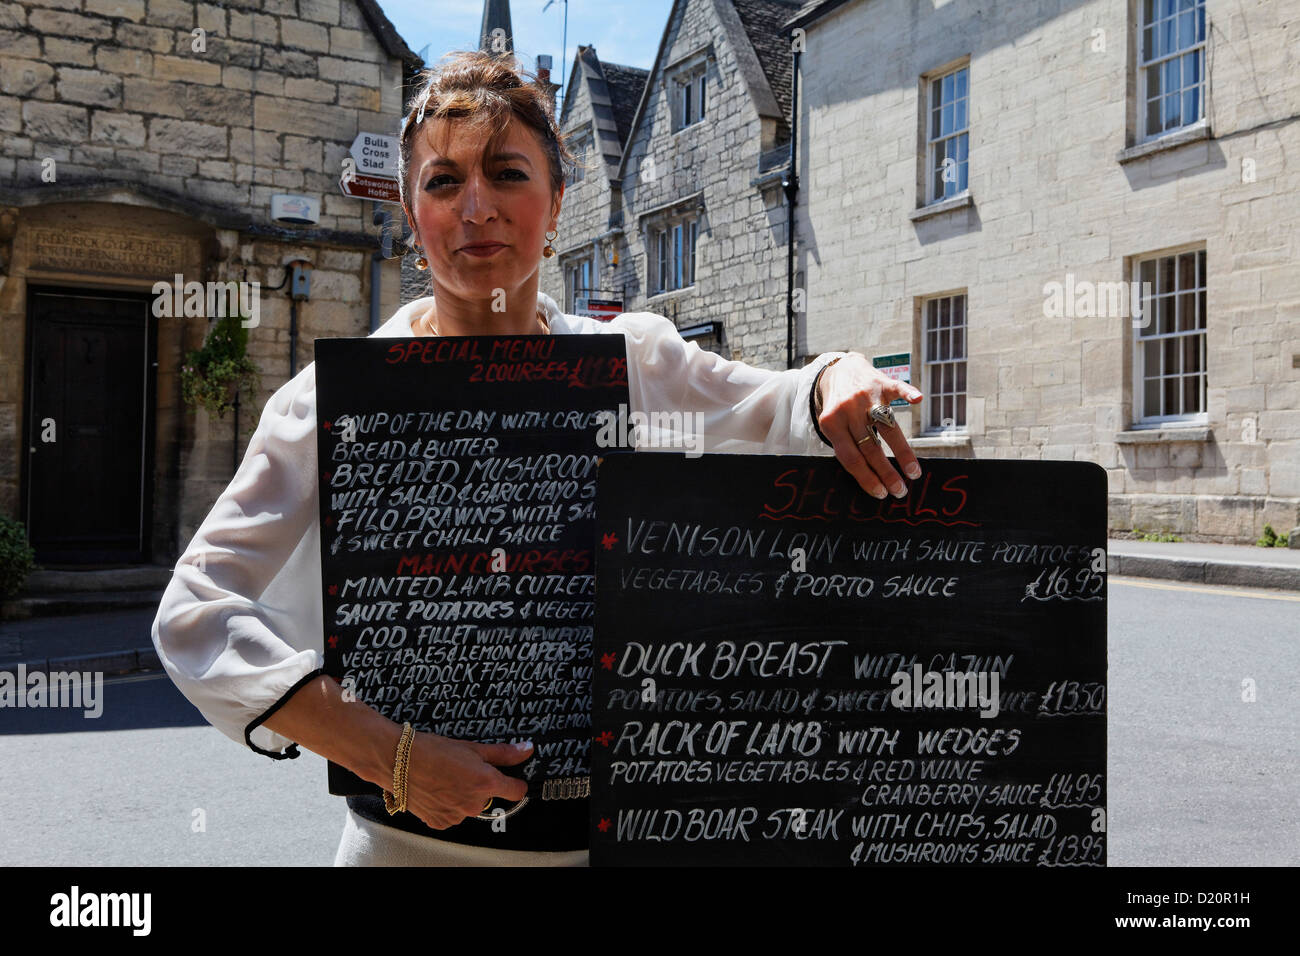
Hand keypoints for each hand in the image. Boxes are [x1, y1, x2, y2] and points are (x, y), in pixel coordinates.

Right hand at [402, 732, 532, 828]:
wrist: (399, 761)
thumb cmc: (433, 751)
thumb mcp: (472, 747)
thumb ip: (503, 753)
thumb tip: (527, 750)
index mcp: (485, 783)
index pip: (517, 792)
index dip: (516, 783)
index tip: (512, 779)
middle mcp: (473, 803)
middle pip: (489, 797)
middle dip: (481, 786)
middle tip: (463, 770)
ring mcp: (456, 816)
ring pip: (469, 806)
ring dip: (463, 796)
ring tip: (446, 779)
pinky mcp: (440, 823)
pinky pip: (452, 816)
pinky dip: (447, 806)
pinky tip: (437, 791)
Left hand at [816, 354, 923, 497]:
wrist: (839, 370)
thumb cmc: (838, 407)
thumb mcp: (832, 425)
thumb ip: (846, 446)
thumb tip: (869, 479)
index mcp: (831, 423)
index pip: (850, 457)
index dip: (866, 477)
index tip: (881, 493)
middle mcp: (849, 409)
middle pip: (870, 446)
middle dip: (886, 472)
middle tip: (900, 490)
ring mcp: (867, 395)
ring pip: (887, 426)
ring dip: (902, 451)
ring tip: (913, 472)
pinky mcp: (882, 383)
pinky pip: (897, 388)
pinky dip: (908, 393)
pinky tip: (917, 400)